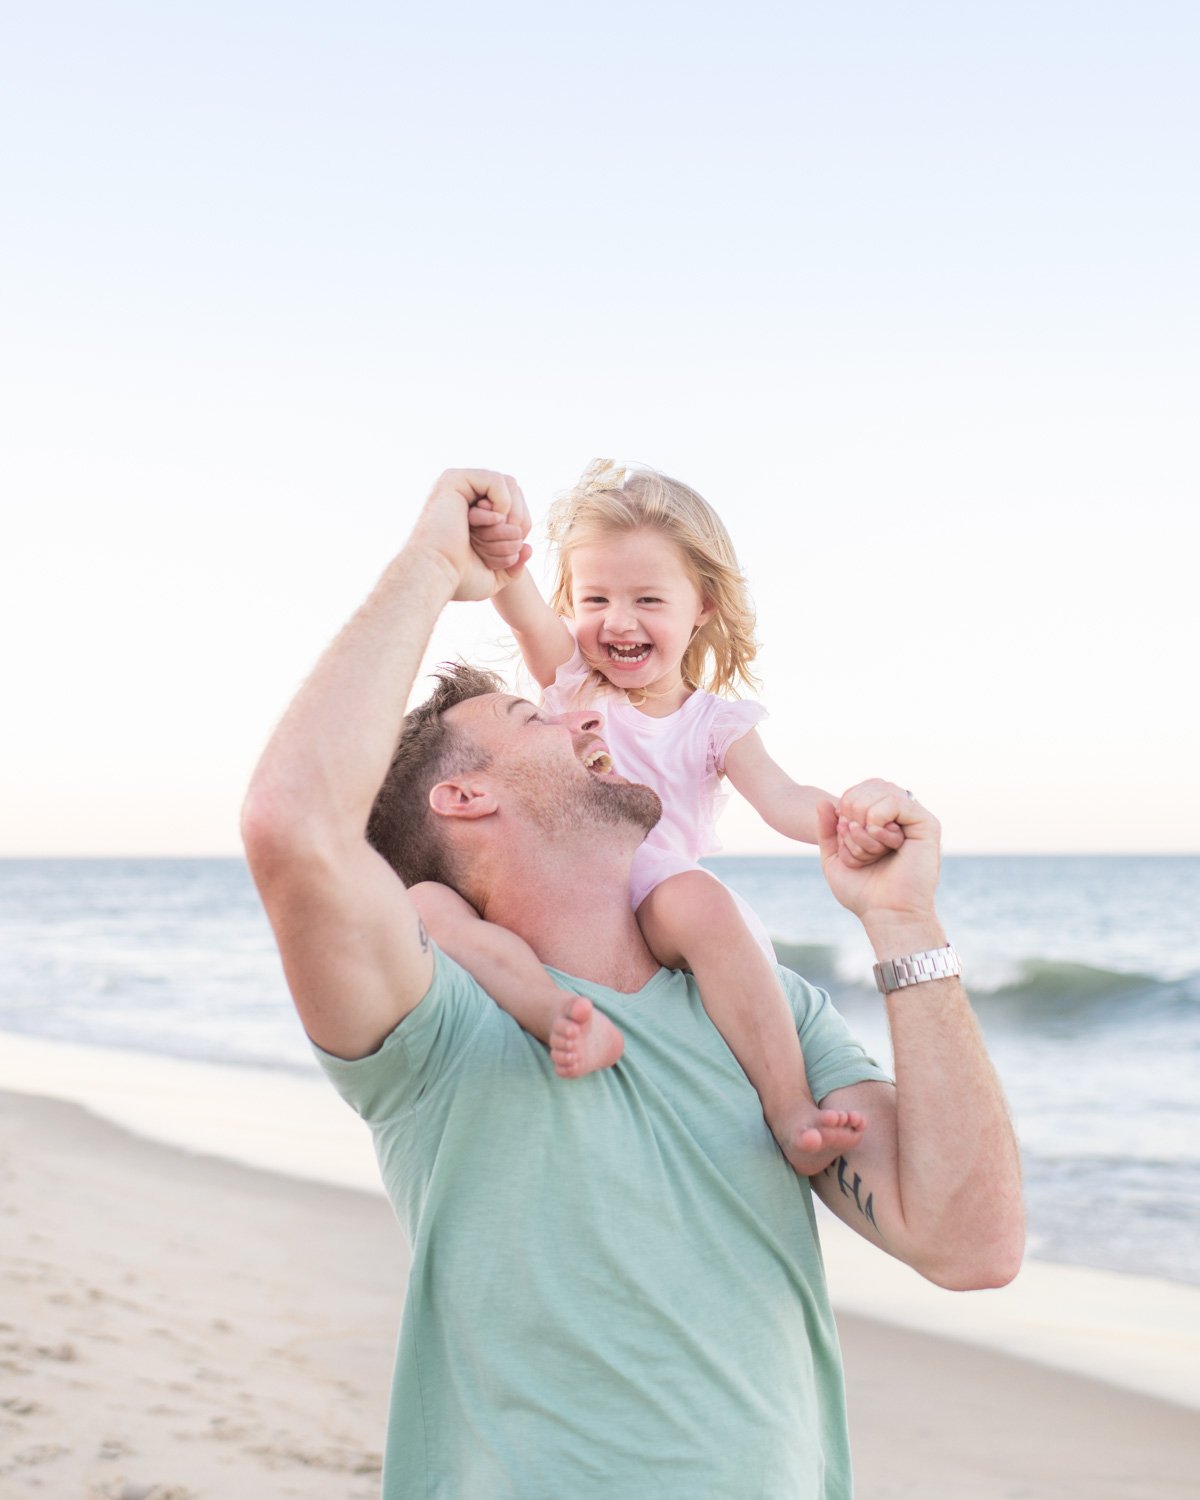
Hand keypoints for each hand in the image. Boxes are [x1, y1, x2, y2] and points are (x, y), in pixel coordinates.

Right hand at [412, 470, 531, 602]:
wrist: (436, 575)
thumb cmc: (458, 580)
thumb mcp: (493, 576)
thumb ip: (511, 565)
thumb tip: (528, 548)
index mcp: (471, 516)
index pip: (515, 507)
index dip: (523, 528)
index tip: (512, 552)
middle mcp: (464, 498)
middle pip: (515, 494)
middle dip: (520, 521)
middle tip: (510, 542)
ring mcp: (458, 487)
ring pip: (508, 485)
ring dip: (513, 513)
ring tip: (498, 532)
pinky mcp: (453, 479)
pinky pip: (497, 480)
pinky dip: (504, 502)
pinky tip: (493, 519)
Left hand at [816, 790, 941, 932]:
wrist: (886, 913)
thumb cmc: (862, 892)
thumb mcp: (835, 858)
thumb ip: (827, 830)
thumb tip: (821, 801)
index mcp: (882, 822)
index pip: (860, 790)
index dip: (844, 803)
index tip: (842, 832)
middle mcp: (900, 817)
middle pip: (870, 786)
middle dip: (851, 810)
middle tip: (853, 838)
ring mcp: (914, 819)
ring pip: (882, 792)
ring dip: (864, 822)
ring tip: (870, 849)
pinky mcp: (927, 825)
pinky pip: (897, 803)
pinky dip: (879, 820)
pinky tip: (881, 840)